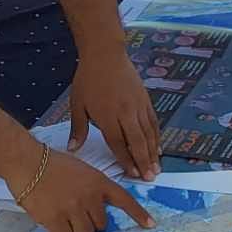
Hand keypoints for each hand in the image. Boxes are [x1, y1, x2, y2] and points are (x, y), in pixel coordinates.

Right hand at [15, 149, 153, 231]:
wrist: (27, 162)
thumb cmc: (51, 165)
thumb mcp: (81, 171)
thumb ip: (93, 190)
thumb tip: (97, 216)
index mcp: (98, 182)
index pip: (124, 200)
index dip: (138, 214)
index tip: (150, 225)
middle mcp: (90, 197)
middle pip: (101, 226)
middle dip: (90, 223)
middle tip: (74, 213)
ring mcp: (74, 209)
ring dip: (75, 230)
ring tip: (62, 215)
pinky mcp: (56, 219)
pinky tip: (51, 220)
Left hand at [68, 50, 161, 179]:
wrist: (105, 54)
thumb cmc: (88, 79)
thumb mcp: (77, 104)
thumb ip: (78, 128)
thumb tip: (73, 150)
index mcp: (107, 116)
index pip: (118, 143)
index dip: (126, 160)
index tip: (133, 174)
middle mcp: (126, 113)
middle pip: (137, 141)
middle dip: (144, 161)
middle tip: (151, 178)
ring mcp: (138, 106)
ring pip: (148, 133)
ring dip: (153, 152)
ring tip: (157, 168)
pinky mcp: (145, 100)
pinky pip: (153, 122)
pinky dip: (157, 137)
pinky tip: (158, 148)